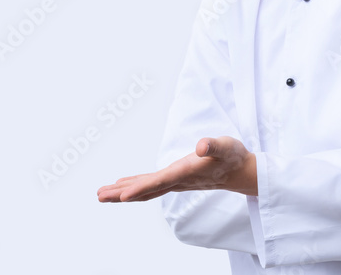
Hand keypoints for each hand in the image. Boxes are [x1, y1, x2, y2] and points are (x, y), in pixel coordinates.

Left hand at [97, 136, 255, 202]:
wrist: (241, 172)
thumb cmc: (233, 156)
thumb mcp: (227, 146)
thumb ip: (214, 146)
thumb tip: (202, 146)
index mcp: (186, 172)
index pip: (159, 182)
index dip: (140, 189)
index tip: (122, 196)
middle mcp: (177, 181)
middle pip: (146, 190)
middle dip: (121, 194)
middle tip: (99, 196)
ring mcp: (175, 181)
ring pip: (145, 189)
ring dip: (123, 192)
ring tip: (102, 194)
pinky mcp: (175, 178)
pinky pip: (150, 185)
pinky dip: (134, 186)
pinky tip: (121, 186)